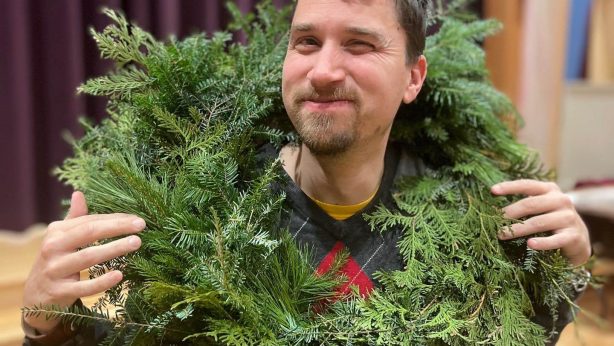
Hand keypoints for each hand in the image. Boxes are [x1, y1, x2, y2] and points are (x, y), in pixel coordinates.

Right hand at [22, 191, 144, 333]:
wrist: (36, 295)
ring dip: (114, 249)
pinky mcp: (60, 292)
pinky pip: (84, 287)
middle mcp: (53, 248)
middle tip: (141, 225)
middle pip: (89, 233)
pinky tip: (119, 275)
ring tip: (136, 243)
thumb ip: (74, 218)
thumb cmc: (57, 261)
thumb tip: (79, 193)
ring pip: (88, 257)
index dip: (114, 219)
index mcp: (56, 232)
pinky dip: (102, 281)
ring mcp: (55, 270)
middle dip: (116, 227)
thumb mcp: (61, 238)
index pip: (89, 221)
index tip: (137, 219)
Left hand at [491, 179, 590, 265]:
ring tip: (501, 235)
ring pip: (538, 222)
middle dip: (509, 213)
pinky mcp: (573, 235)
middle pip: (530, 204)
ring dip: (517, 229)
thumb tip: (493, 208)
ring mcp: (569, 217)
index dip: (509, 187)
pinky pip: (555, 240)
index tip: (492, 191)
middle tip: (492, 221)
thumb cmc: (551, 221)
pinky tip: (530, 244)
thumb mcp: (540, 208)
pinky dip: (542, 243)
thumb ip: (524, 204)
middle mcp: (561, 200)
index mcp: (549, 190)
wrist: (578, 240)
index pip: (527, 185)